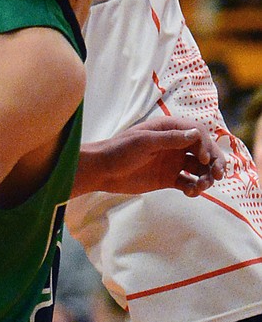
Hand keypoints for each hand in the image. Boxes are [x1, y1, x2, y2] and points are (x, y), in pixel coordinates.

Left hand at [84, 115, 226, 198]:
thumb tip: (197, 134)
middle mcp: (173, 144)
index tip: (203, 159)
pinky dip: (195, 188)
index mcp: (167, 129)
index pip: (197, 132)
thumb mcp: (144, 142)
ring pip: (200, 168)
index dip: (206, 145)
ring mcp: (172, 162)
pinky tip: (189, 193)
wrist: (103, 170)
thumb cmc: (120, 150)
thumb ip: (170, 139)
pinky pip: (189, 183)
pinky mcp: (169, 179)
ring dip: (206, 177)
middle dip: (214, 162)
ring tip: (200, 187)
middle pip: (203, 150)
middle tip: (218, 176)